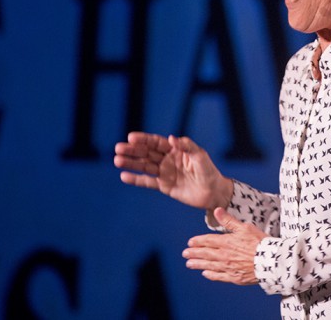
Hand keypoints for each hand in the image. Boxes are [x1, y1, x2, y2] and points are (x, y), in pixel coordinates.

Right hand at [114, 132, 232, 210]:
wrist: (213, 192)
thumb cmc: (209, 171)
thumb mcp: (200, 156)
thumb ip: (187, 146)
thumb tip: (171, 138)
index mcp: (176, 150)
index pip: (156, 142)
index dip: (144, 139)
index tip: (131, 137)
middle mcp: (168, 160)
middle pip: (147, 153)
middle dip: (133, 150)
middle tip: (118, 148)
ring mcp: (165, 173)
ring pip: (145, 166)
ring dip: (131, 163)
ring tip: (117, 160)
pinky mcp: (164, 186)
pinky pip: (148, 182)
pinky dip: (136, 180)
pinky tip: (124, 176)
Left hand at [182, 208, 266, 284]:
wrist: (269, 261)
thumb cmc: (259, 242)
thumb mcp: (244, 227)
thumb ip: (229, 220)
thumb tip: (217, 210)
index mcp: (226, 242)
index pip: (208, 241)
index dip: (198, 242)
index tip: (190, 243)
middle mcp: (224, 255)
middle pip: (205, 254)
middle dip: (194, 254)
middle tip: (185, 254)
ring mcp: (228, 267)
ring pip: (209, 266)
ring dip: (198, 264)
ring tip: (189, 264)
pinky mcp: (234, 277)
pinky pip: (219, 276)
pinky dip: (210, 274)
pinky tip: (205, 273)